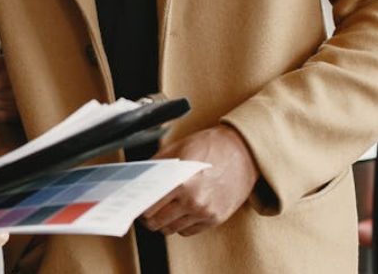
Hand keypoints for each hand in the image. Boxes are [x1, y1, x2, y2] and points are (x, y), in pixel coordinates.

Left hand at [140, 124, 259, 236]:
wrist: (243, 152)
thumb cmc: (209, 146)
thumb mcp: (176, 149)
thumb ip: (155, 167)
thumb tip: (136, 181)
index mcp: (181, 182)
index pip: (148, 209)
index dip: (138, 207)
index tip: (134, 204)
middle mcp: (194, 201)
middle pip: (157, 223)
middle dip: (147, 217)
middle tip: (144, 208)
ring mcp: (206, 212)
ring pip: (171, 230)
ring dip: (163, 221)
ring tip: (161, 208)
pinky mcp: (216, 219)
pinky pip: (188, 231)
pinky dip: (179, 224)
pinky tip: (179, 210)